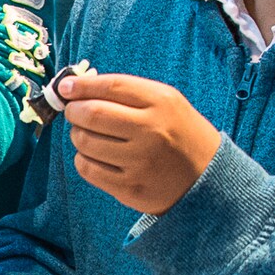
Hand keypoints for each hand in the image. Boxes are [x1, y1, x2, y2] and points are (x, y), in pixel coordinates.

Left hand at [63, 72, 220, 215]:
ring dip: (77, 135)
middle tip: (74, 111)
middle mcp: (151, 131)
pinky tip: (94, 154)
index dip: (82, 86)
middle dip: (74, 111)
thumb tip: (78, 87)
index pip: (111, 87)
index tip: (66, 87)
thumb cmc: (179, 133)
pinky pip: (88, 169)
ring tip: (86, 133)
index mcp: (161, 103)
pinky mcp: (130, 188)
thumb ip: (127, 92)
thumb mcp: (166, 102)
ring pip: (85, 142)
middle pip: (92, 114)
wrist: (208, 177)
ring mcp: (140, 162)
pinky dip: (83, 158)